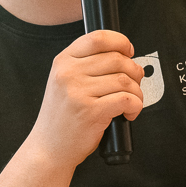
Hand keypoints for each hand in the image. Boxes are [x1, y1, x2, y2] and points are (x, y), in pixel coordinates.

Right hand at [27, 29, 142, 167]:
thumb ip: (87, 65)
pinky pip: (126, 99)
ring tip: (131, 101)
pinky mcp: (90, 112)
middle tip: (134, 84)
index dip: (121, 42)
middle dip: (134, 71)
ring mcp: (78, 92)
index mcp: (63, 61)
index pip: (98, 38)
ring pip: (125, 80)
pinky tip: (128, 113)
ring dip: (136, 92)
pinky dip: (135, 106)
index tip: (128, 52)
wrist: (48, 148)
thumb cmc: (62, 117)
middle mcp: (68, 73)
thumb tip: (124, 56)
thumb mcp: (64, 81)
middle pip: (117, 59)